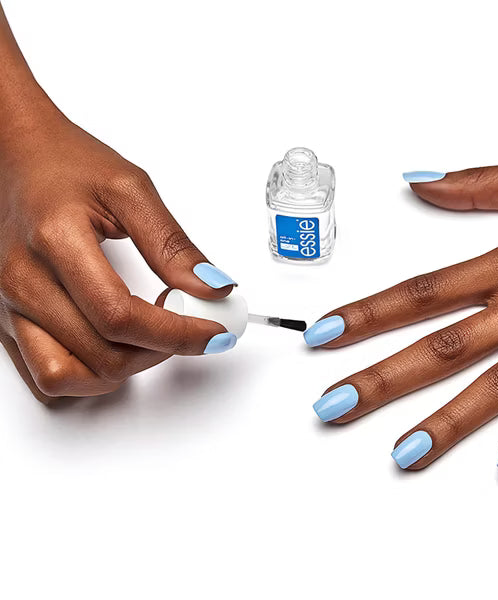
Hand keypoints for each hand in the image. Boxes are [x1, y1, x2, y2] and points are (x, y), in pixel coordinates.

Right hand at [0, 107, 236, 402]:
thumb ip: (172, 245)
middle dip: (161, 350)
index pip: (121, 317)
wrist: (12, 153)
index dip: (177, 334)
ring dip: (127, 368)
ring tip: (154, 337)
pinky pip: (48, 374)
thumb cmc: (63, 161)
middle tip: (189, 326)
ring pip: (73, 376)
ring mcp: (11, 305)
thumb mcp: (130, 189)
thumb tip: (212, 287)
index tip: (213, 333)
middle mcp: (24, 282)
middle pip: (103, 354)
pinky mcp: (9, 318)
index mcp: (56, 242)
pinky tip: (119, 346)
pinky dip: (91, 374)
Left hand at [305, 156, 497, 475]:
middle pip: (441, 346)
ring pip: (497, 385)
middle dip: (382, 379)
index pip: (420, 291)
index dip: (366, 313)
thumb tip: (418, 180)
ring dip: (447, 423)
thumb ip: (477, 184)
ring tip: (403, 454)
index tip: (322, 335)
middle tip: (333, 406)